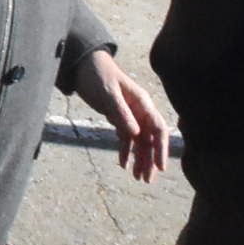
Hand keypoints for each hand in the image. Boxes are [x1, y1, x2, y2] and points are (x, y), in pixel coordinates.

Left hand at [74, 49, 170, 181]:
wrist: (82, 65)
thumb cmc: (97, 75)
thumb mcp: (108, 93)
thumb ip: (121, 112)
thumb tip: (136, 133)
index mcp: (143, 103)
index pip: (158, 129)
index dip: (161, 149)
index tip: (160, 167)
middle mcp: (140, 110)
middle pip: (150, 139)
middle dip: (149, 160)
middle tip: (146, 180)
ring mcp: (130, 115)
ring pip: (139, 141)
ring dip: (139, 158)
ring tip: (137, 177)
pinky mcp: (119, 118)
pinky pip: (126, 138)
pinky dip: (125, 150)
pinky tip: (122, 163)